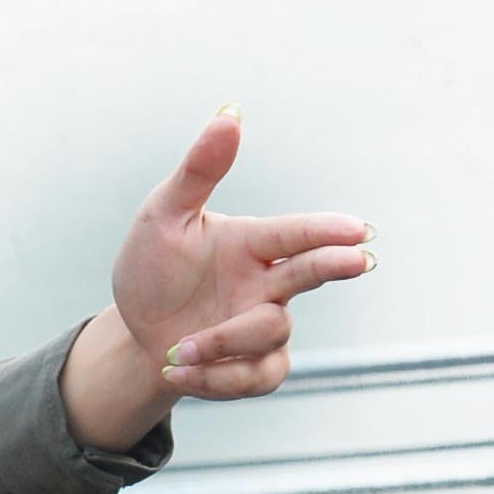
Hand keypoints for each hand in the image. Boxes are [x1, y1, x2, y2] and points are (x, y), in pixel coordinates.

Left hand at [63, 114, 370, 440]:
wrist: (135, 332)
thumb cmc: (153, 268)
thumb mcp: (162, 217)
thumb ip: (198, 171)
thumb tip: (230, 113)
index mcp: (251, 242)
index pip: (295, 232)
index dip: (326, 231)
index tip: (357, 229)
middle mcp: (267, 283)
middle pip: (310, 272)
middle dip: (333, 265)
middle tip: (358, 260)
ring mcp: (264, 325)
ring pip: (270, 333)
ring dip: (221, 344)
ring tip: (176, 348)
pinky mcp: (257, 367)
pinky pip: (256, 377)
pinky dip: (216, 379)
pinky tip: (177, 370)